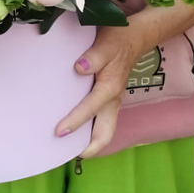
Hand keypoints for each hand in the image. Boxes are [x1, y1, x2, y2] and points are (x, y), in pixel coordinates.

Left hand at [54, 23, 146, 158]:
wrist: (135, 37)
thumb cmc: (117, 40)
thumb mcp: (106, 43)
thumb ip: (94, 56)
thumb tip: (79, 67)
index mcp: (110, 88)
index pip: (90, 109)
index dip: (75, 122)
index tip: (58, 132)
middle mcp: (112, 101)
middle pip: (104, 134)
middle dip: (88, 149)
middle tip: (65, 155)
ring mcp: (111, 102)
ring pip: (103, 131)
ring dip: (88, 142)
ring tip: (65, 148)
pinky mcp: (108, 100)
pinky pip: (99, 122)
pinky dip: (88, 130)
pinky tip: (72, 129)